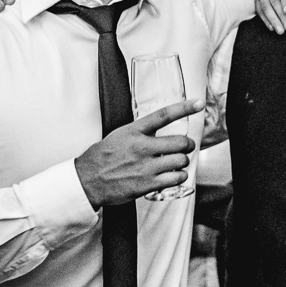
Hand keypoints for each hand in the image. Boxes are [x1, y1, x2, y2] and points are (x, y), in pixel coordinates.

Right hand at [74, 99, 202, 207]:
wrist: (87, 181)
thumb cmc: (102, 158)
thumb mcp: (119, 135)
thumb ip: (140, 132)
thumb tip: (158, 129)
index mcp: (134, 131)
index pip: (163, 115)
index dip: (184, 108)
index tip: (198, 103)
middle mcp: (142, 147)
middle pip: (181, 142)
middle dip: (187, 145)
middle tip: (185, 147)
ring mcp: (146, 166)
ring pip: (182, 160)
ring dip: (183, 162)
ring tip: (176, 163)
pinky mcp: (148, 183)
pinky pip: (177, 178)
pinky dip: (180, 176)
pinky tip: (173, 175)